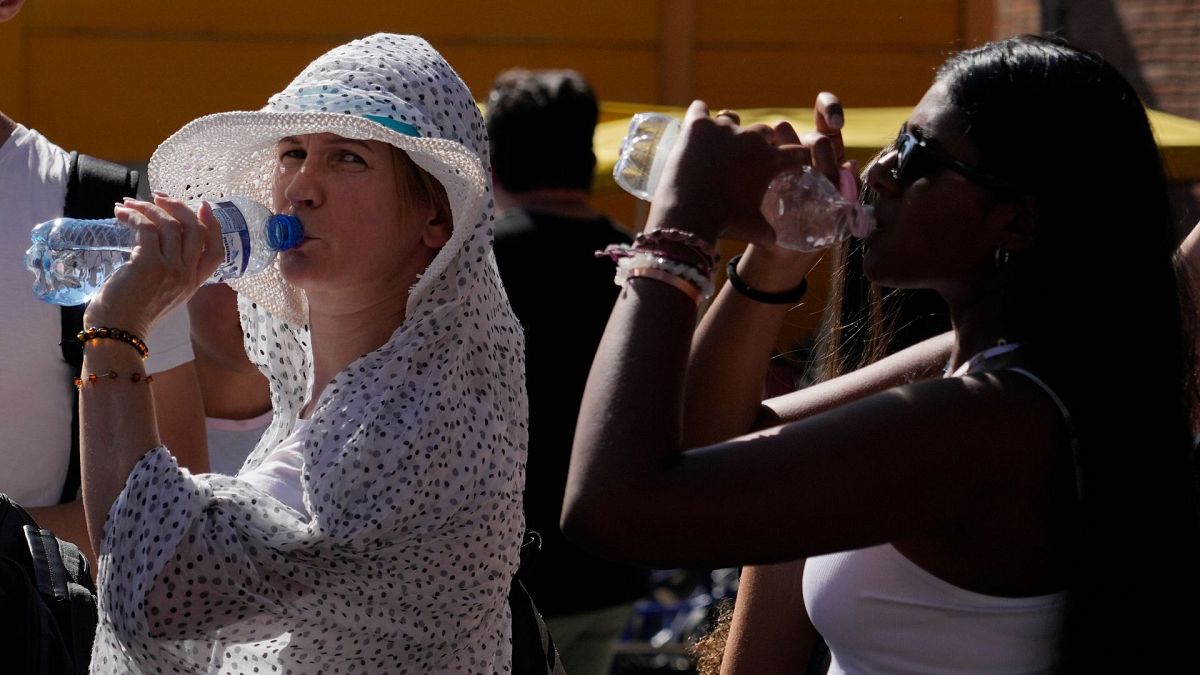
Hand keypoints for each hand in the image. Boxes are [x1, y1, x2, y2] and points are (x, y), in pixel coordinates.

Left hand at [83, 194, 223, 338]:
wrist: (116, 333)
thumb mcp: (160, 293)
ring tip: (130, 203)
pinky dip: (133, 215)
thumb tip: (152, 238)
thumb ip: (166, 270)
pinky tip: (121, 213)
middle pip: (196, 230)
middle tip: (160, 197)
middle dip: (179, 207)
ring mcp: (171, 269)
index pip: (216, 251)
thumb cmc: (130, 315)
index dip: (213, 225)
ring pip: (170, 225)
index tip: (203, 205)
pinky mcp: (149, 263)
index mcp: (193, 283)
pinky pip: (146, 227)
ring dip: (150, 207)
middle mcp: (187, 275)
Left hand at [645, 93, 857, 247]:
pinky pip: (699, 109)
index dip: (793, 156)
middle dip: (759, 142)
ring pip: (730, 118)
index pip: (796, 150)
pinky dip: (698, 115)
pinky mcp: (696, 124)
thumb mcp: (755, 231)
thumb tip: (777, 239)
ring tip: (716, 144)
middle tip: (745, 157)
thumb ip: (770, 230)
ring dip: (727, 129)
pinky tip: (695, 125)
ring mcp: (723, 127)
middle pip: (763, 131)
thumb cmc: (725, 225)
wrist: (688, 216)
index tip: (786, 162)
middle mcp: (751, 137)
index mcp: (771, 160)